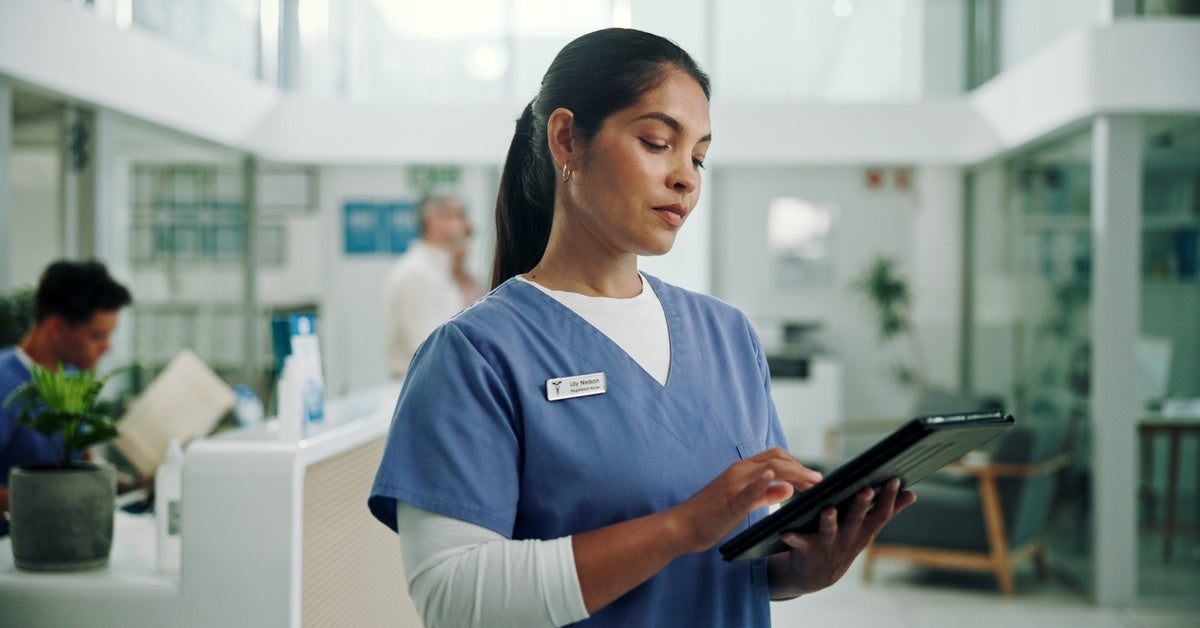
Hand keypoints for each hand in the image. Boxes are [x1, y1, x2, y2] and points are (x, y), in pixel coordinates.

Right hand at [666, 448, 822, 554]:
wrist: (682, 525)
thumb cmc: (710, 516)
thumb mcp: (742, 502)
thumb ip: (763, 494)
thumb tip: (786, 488)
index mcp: (741, 470)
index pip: (775, 457)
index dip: (797, 464)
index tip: (812, 478)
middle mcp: (739, 471)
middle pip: (777, 458)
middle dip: (802, 468)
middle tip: (820, 482)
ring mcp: (734, 484)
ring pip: (770, 468)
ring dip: (795, 473)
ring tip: (812, 483)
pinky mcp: (730, 500)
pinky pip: (749, 488)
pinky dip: (764, 481)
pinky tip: (777, 479)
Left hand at [769, 477, 915, 597]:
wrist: (816, 576)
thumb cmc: (844, 542)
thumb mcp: (867, 529)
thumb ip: (888, 510)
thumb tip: (912, 494)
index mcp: (863, 531)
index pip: (880, 514)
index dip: (889, 499)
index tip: (894, 480)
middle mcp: (847, 538)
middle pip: (855, 520)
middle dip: (860, 505)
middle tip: (865, 489)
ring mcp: (827, 545)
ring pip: (828, 531)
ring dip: (828, 520)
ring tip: (828, 509)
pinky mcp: (805, 550)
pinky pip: (798, 543)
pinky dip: (792, 537)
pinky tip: (785, 531)